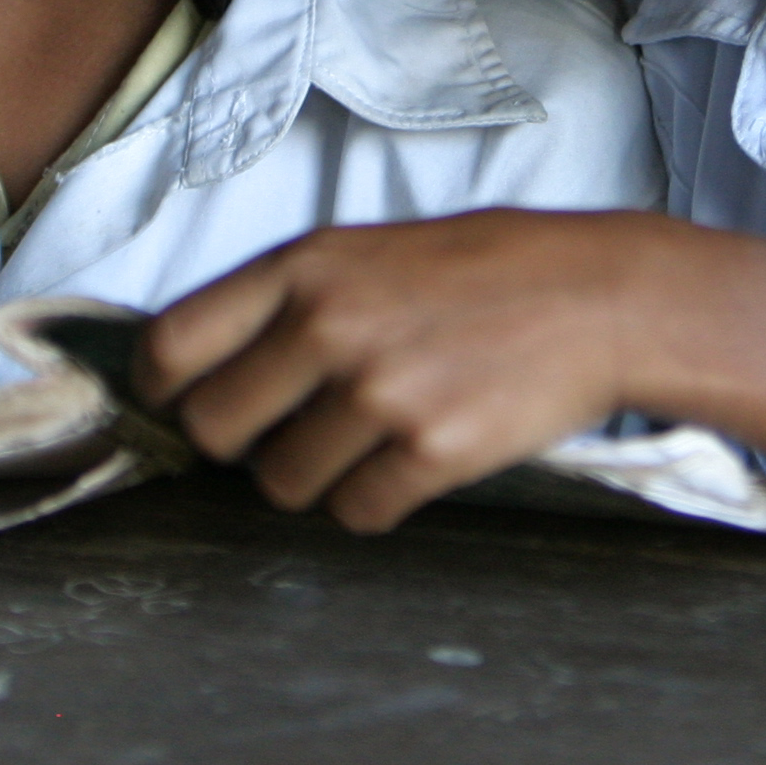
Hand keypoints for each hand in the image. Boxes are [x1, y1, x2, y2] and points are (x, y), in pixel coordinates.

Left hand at [136, 209, 672, 533]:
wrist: (600, 296)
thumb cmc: (483, 271)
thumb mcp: (369, 250)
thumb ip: (289, 299)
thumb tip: (206, 369)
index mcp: (304, 266)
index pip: (172, 344)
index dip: (165, 390)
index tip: (183, 405)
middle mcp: (329, 326)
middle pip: (213, 429)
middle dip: (240, 444)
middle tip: (286, 432)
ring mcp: (379, 392)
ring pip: (281, 484)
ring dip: (314, 477)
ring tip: (367, 439)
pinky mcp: (430, 451)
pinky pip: (354, 513)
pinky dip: (372, 502)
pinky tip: (409, 462)